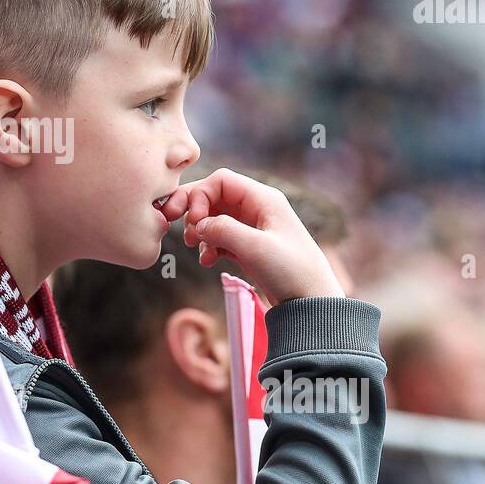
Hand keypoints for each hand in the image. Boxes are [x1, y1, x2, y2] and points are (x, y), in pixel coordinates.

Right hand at [161, 168, 344, 306]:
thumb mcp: (255, 248)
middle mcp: (257, 208)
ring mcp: (252, 227)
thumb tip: (197, 225)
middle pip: (214, 196)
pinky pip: (219, 236)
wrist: (311, 303)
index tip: (192, 220)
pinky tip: (208, 261)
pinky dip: (209, 245)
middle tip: (173, 223)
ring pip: (214, 217)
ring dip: (199, 230)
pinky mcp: (248, 246)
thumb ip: (222, 230)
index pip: (221, 181)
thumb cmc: (291, 271)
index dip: (200, 195)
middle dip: (193, 209)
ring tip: (196, 248)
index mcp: (263, 199)